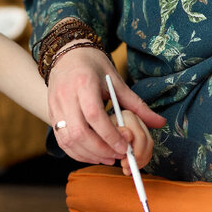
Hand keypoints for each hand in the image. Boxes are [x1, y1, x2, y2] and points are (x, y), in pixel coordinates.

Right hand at [47, 47, 164, 164]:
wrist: (67, 54)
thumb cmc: (93, 66)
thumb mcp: (116, 81)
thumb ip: (136, 105)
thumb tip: (160, 122)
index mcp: (84, 83)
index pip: (94, 115)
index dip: (109, 135)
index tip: (125, 146)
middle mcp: (65, 95)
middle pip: (79, 132)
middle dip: (100, 149)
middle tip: (119, 155)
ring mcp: (55, 106)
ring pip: (68, 140)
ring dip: (89, 154)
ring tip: (109, 158)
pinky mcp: (51, 114)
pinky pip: (62, 140)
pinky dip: (77, 152)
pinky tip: (94, 155)